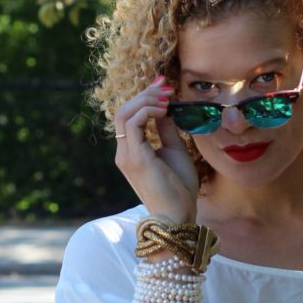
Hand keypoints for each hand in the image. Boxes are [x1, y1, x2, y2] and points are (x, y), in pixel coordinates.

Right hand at [114, 75, 198, 221]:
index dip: (145, 98)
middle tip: (166, 87)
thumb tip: (165, 109)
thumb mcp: (174, 151)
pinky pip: (133, 123)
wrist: (178, 215)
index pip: (129, 117)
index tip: (164, 87)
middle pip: (123, 111)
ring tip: (167, 97)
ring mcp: (126, 155)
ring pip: (124, 113)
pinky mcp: (135, 157)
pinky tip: (165, 110)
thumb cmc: (179, 189)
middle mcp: (124, 152)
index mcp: (132, 151)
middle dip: (145, 94)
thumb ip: (166, 130)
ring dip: (146, 100)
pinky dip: (148, 111)